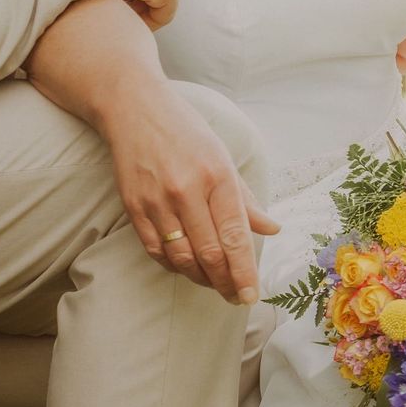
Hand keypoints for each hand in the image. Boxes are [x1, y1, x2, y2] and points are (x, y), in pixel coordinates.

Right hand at [101, 83, 278, 303]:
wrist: (134, 108)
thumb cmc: (185, 131)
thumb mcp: (223, 157)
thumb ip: (245, 199)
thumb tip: (272, 229)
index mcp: (217, 175)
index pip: (235, 236)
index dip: (244, 271)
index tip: (251, 295)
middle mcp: (187, 190)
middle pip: (210, 254)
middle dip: (226, 283)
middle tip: (236, 298)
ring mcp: (157, 201)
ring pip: (182, 258)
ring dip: (201, 278)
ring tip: (215, 284)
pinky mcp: (134, 207)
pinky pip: (156, 251)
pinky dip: (173, 265)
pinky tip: (186, 267)